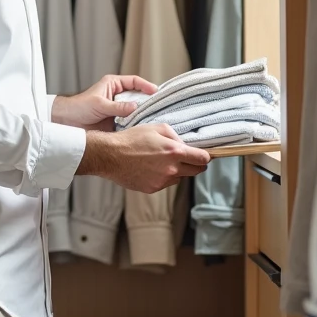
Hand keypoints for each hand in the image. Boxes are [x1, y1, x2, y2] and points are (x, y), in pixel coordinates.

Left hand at [51, 74, 157, 131]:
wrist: (67, 123)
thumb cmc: (79, 107)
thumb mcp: (99, 104)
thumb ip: (117, 106)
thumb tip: (135, 107)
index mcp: (113, 85)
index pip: (134, 82)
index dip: (145, 85)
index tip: (155, 91)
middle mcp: (118, 96)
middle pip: (138, 96)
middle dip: (147, 101)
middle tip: (158, 106)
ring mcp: (118, 109)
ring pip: (135, 110)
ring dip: (143, 114)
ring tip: (153, 118)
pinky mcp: (117, 122)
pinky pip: (130, 122)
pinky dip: (136, 124)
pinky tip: (143, 128)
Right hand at [78, 122, 210, 193]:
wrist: (110, 155)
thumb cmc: (131, 139)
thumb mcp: (156, 128)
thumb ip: (174, 136)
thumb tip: (184, 144)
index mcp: (175, 152)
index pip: (203, 159)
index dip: (206, 156)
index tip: (204, 155)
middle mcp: (171, 169)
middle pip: (196, 171)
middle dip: (195, 164)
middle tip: (188, 158)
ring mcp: (162, 181)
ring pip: (180, 178)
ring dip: (177, 171)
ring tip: (161, 161)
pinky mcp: (152, 188)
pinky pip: (165, 183)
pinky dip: (162, 177)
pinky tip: (150, 168)